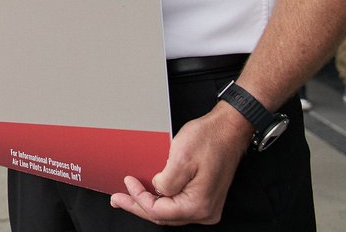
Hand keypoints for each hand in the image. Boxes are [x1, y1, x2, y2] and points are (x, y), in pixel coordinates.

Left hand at [110, 102, 250, 224]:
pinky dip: (161, 201)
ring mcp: (206, 206)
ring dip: (147, 205)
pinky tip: (149, 194)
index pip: (158, 212)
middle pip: (163, 216)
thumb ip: (165, 181)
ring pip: (169, 213)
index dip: (138, 198)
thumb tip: (156, 190)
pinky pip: (177, 205)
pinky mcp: (205, 198)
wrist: (228, 130)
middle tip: (117, 199)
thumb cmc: (209, 139)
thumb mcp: (181, 157)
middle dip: (137, 207)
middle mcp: (204, 211)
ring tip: (128, 197)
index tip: (127, 183)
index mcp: (198, 205)